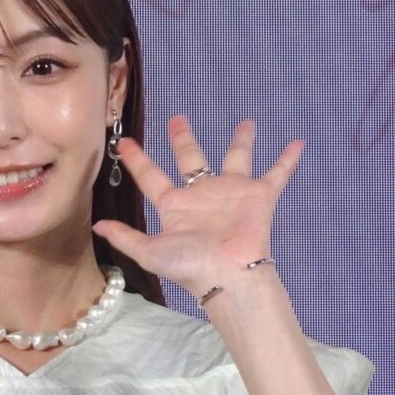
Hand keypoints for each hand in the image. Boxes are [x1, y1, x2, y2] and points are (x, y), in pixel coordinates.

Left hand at [92, 115, 304, 298]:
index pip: (150, 176)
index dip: (136, 160)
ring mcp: (231, 193)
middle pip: (191, 157)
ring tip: (246, 122)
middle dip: (184, 137)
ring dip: (242, 141)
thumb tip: (97, 226)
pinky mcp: (259, 196)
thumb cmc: (189, 267)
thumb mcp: (149, 251)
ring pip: (236, 158)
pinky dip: (287, 160)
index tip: (123, 142)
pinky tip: (297, 144)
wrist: (229, 276)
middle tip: (178, 117)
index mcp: (175, 206)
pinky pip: (277, 174)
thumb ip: (125, 236)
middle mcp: (202, 195)